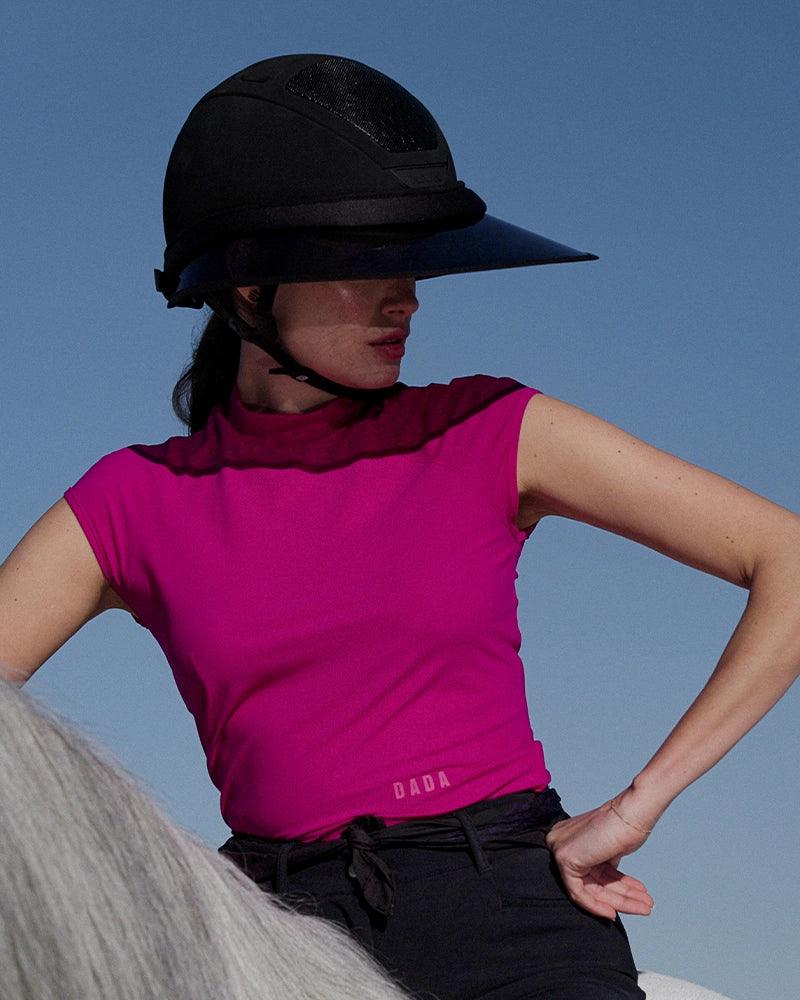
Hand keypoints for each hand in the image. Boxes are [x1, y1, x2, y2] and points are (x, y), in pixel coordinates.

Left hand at [545, 794, 655, 919]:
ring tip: (646, 908)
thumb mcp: (612, 849)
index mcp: (571, 838)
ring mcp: (561, 849)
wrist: (633, 811)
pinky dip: (598, 905)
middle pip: (592, 881)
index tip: (634, 899)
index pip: (590, 872)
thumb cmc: (626, 825)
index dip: (613, 890)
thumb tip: (607, 883)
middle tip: (646, 906)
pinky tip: (615, 912)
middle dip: (621, 898)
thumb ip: (603, 864)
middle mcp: (561, 842)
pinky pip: (578, 892)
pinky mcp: (564, 858)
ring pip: (590, 888)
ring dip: (620, 902)